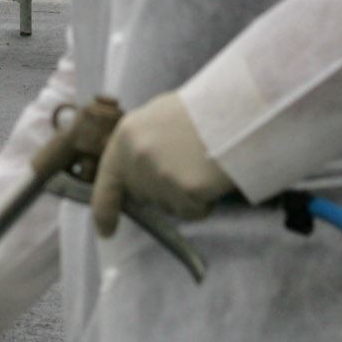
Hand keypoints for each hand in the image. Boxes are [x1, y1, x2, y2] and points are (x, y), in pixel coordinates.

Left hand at [90, 92, 233, 237]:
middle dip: (161, 189)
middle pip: (144, 194)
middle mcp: (135, 158)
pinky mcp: (186, 191)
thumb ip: (138, 144)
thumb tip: (132, 171)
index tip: (106, 231)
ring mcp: (159, 175)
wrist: (237, 110)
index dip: (104, 210)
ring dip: (184, 195)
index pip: (106, 182)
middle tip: (186, 165)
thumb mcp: (156, 116)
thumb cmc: (200, 110)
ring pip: (169, 205)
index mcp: (125, 136)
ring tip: (203, 166)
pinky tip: (212, 178)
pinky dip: (204, 203)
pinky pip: (193, 211)